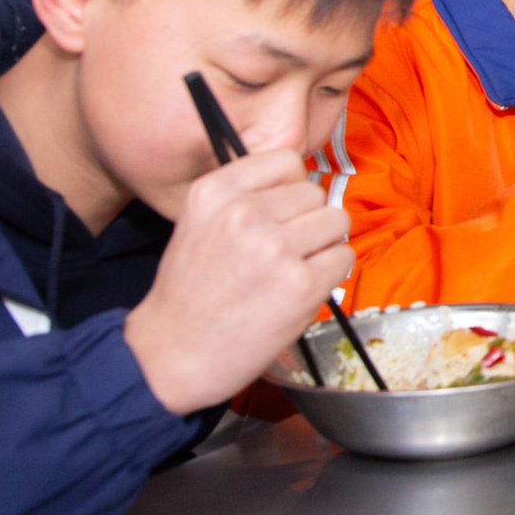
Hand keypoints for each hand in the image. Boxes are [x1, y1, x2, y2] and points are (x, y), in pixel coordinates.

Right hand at [123, 149, 352, 414]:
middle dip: (307, 221)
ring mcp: (273, 248)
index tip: (281, 211)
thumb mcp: (201, 223)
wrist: (170, 355)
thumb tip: (303, 169)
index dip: (291, 187)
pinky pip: (343, 257)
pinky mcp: (299, 283)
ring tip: (294, 268)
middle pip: (315, 193)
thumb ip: (247, 194)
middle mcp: (242, 213)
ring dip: (324, 245)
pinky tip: (301, 289)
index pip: (286, 159)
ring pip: (336, 221)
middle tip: (284, 252)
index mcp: (214, 192)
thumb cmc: (191, 293)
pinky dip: (331, 273)